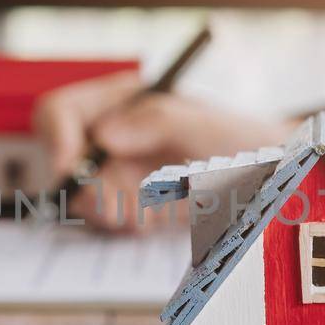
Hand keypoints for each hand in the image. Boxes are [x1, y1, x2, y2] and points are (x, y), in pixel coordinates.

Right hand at [32, 73, 298, 230]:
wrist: (269, 180)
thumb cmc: (240, 139)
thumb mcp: (204, 124)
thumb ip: (158, 121)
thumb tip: (105, 135)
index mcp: (119, 100)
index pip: (58, 113)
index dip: (55, 141)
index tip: (70, 169)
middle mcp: (108, 134)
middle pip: (60, 163)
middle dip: (86, 189)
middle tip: (121, 207)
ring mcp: (113, 171)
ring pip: (80, 199)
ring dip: (110, 211)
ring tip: (152, 210)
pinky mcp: (124, 204)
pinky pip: (105, 222)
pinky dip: (127, 225)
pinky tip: (157, 218)